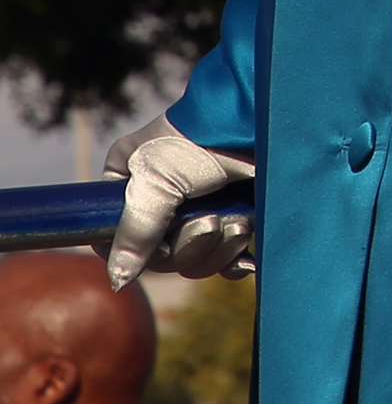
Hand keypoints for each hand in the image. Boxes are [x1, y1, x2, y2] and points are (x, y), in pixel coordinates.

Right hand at [100, 115, 253, 287]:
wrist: (264, 122)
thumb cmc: (201, 141)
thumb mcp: (155, 180)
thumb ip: (135, 232)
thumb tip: (118, 280)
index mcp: (130, 183)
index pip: (115, 239)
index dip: (139, 253)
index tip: (161, 243)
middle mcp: (162, 199)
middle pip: (161, 257)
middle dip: (190, 245)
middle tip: (210, 220)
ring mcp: (200, 209)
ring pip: (194, 260)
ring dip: (217, 247)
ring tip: (237, 221)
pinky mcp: (235, 217)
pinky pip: (225, 259)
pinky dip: (234, 257)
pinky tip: (244, 243)